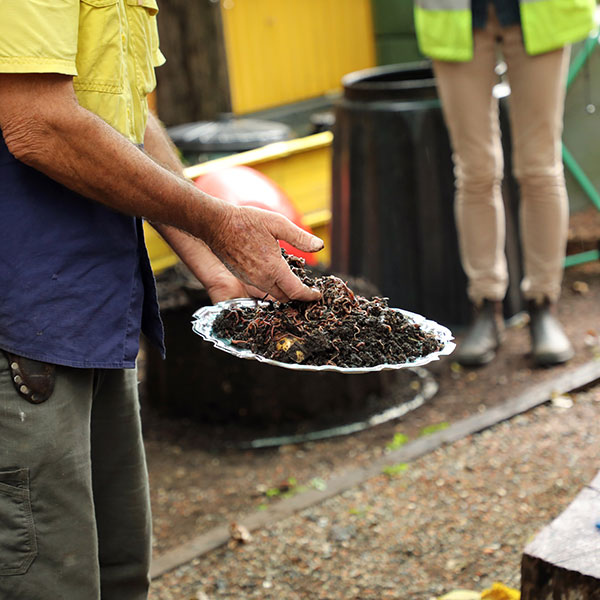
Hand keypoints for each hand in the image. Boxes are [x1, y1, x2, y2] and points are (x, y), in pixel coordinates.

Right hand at [206, 205, 323, 302]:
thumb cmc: (246, 221)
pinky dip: (272, 286)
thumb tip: (319, 246)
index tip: (317, 294)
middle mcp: (261, 278)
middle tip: (307, 288)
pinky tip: (275, 274)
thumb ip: (300, 237)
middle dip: (298, 296)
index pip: (296, 291)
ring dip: (284, 291)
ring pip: (272, 294)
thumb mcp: (277, 223)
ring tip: (294, 282)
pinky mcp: (242, 277)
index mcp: (273, 268)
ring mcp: (250, 280)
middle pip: (285, 297)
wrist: (216, 225)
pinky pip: (261, 288)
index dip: (309, 296)